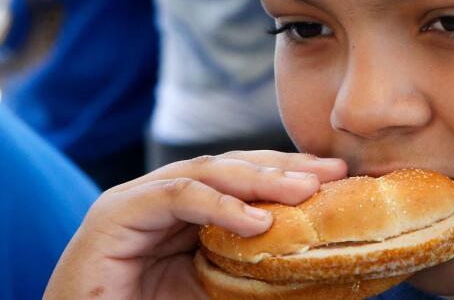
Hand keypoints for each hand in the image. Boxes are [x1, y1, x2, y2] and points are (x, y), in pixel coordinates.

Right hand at [44, 151, 347, 299]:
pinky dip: (218, 205)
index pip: (243, 179)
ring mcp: (135, 200)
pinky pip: (175, 196)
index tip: (339, 179)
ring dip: (259, 178)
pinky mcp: (115, 215)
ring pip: (206, 171)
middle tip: (333, 172)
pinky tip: (256, 220)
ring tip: (303, 191)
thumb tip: (320, 272)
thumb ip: (256, 274)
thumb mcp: (216, 293)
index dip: (290, 174)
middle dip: (284, 166)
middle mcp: (161, 196)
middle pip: (231, 166)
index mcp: (185, 212)